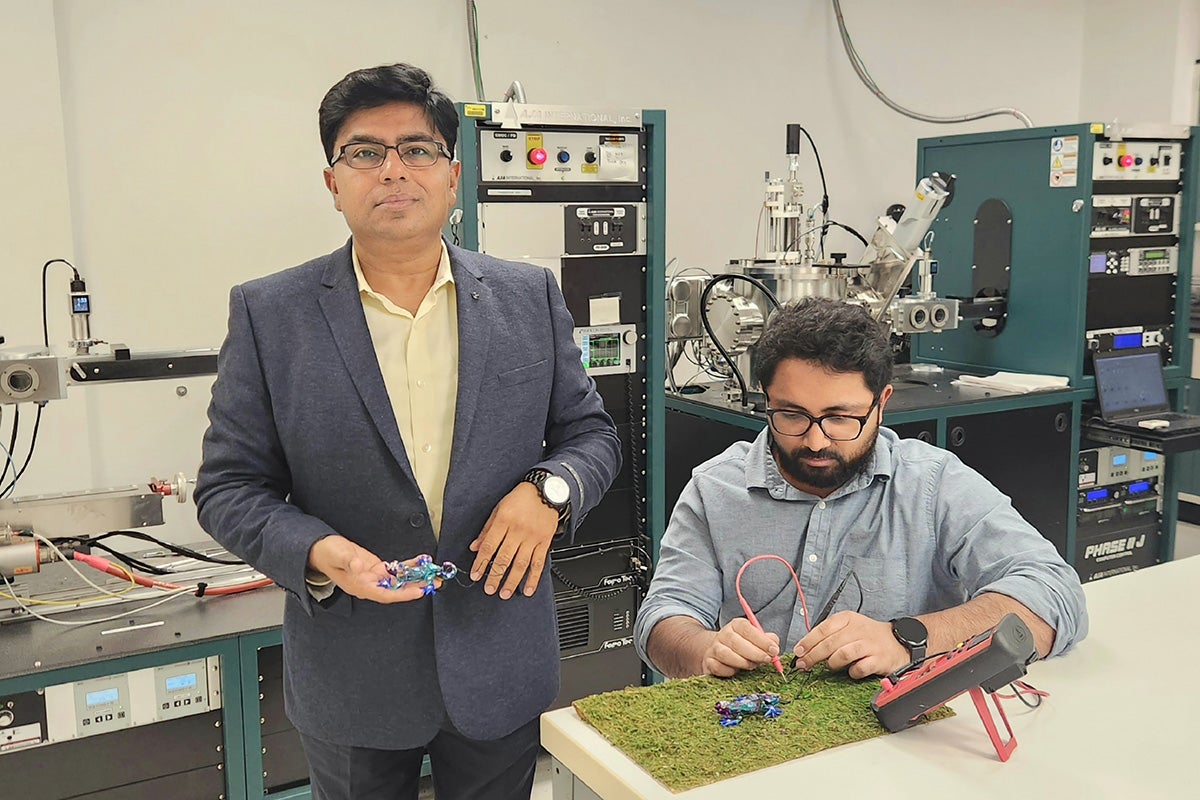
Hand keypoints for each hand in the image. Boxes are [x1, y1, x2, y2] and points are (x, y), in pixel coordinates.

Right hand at [307, 535, 437, 602]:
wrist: (321, 549)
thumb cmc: (327, 554)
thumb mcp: (337, 555)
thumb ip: (349, 561)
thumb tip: (360, 565)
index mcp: (360, 586)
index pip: (385, 594)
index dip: (402, 594)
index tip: (418, 591)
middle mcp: (370, 584)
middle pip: (397, 589)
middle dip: (416, 587)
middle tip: (435, 583)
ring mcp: (374, 577)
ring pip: (399, 580)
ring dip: (416, 578)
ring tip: (433, 576)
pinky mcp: (377, 568)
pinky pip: (396, 569)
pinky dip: (408, 566)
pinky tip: (420, 563)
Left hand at [469, 482, 557, 598]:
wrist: (546, 491)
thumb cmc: (521, 498)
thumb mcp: (499, 508)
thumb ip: (487, 529)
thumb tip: (475, 547)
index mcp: (504, 520)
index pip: (489, 546)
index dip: (481, 563)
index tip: (475, 575)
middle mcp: (518, 530)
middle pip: (504, 558)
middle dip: (495, 576)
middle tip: (489, 589)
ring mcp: (532, 537)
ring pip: (521, 564)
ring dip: (512, 581)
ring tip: (505, 593)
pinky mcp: (545, 542)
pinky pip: (539, 563)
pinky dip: (534, 578)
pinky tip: (528, 589)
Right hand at [700, 618, 780, 677]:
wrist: (718, 651)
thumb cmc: (743, 646)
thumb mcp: (756, 639)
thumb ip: (768, 640)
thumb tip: (775, 644)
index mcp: (736, 625)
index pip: (747, 629)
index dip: (761, 640)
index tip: (774, 650)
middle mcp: (723, 634)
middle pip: (736, 642)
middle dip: (755, 653)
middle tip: (767, 659)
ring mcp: (714, 648)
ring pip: (726, 654)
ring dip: (743, 662)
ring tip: (753, 665)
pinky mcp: (708, 662)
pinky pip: (718, 667)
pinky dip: (729, 671)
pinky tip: (737, 671)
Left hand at [793, 611, 910, 678]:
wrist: (898, 642)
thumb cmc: (867, 636)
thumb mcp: (848, 627)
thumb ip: (829, 635)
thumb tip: (805, 649)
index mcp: (848, 619)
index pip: (823, 628)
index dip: (808, 641)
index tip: (798, 651)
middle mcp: (858, 629)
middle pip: (830, 643)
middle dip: (813, 655)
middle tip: (803, 665)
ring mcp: (869, 645)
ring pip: (842, 654)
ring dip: (831, 663)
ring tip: (829, 666)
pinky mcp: (879, 660)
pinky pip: (859, 668)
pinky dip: (852, 672)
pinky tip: (851, 671)